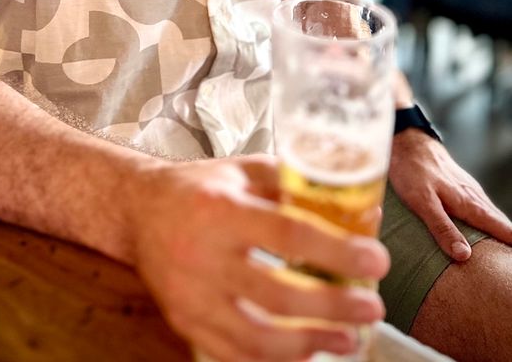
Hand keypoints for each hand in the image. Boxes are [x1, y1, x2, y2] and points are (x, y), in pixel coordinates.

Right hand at [128, 155, 389, 361]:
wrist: (138, 210)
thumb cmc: (199, 188)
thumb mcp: (243, 171)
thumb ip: (296, 186)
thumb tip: (359, 209)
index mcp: (222, 209)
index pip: (289, 234)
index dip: (338, 251)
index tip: (376, 260)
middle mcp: (203, 255)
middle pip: (280, 295)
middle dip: (335, 307)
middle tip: (372, 307)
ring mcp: (192, 296)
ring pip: (259, 337)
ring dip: (311, 343)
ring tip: (348, 339)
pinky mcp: (185, 322)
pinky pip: (235, 354)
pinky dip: (276, 361)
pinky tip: (305, 353)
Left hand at [389, 130, 511, 260]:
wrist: (407, 141)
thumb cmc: (412, 170)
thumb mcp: (422, 202)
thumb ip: (442, 228)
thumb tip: (465, 255)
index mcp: (469, 203)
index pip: (501, 227)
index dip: (511, 242)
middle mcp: (474, 196)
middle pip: (500, 223)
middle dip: (509, 239)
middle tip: (509, 259)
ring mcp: (469, 190)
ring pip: (492, 215)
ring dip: (500, 231)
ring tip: (504, 249)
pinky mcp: (461, 187)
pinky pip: (482, 208)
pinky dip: (489, 221)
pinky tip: (484, 229)